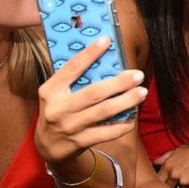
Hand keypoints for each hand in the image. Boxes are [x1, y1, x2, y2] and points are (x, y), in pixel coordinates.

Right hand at [34, 36, 146, 166]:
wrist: (47, 146)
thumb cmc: (57, 111)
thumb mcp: (56, 94)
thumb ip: (73, 80)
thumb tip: (105, 60)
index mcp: (51, 91)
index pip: (72, 68)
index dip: (89, 53)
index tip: (106, 40)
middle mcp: (59, 108)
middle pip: (94, 92)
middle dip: (119, 83)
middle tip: (138, 75)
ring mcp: (70, 126)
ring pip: (104, 111)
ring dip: (126, 101)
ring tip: (141, 92)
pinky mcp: (80, 142)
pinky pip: (107, 132)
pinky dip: (122, 124)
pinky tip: (133, 116)